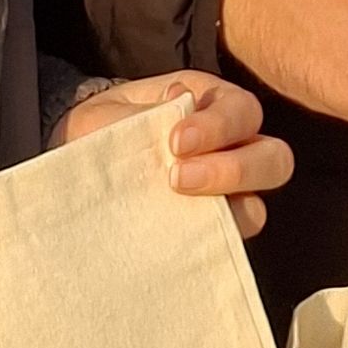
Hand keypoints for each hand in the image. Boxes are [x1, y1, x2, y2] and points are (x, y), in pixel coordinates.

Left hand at [55, 73, 293, 238]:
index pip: (243, 112)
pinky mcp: (207, 231)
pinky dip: (208, 240)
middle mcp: (230, 148)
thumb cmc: (101, 130)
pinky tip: (176, 235)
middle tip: (179, 178)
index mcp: (211, 104)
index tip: (175, 142)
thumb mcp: (115, 113)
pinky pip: (226, 243)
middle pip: (273, 158)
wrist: (74, 167)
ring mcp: (223, 194)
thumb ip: (148, 112)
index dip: (219, 127)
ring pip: (257, 206)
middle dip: (233, 170)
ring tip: (178, 205)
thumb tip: (180, 104)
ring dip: (226, 208)